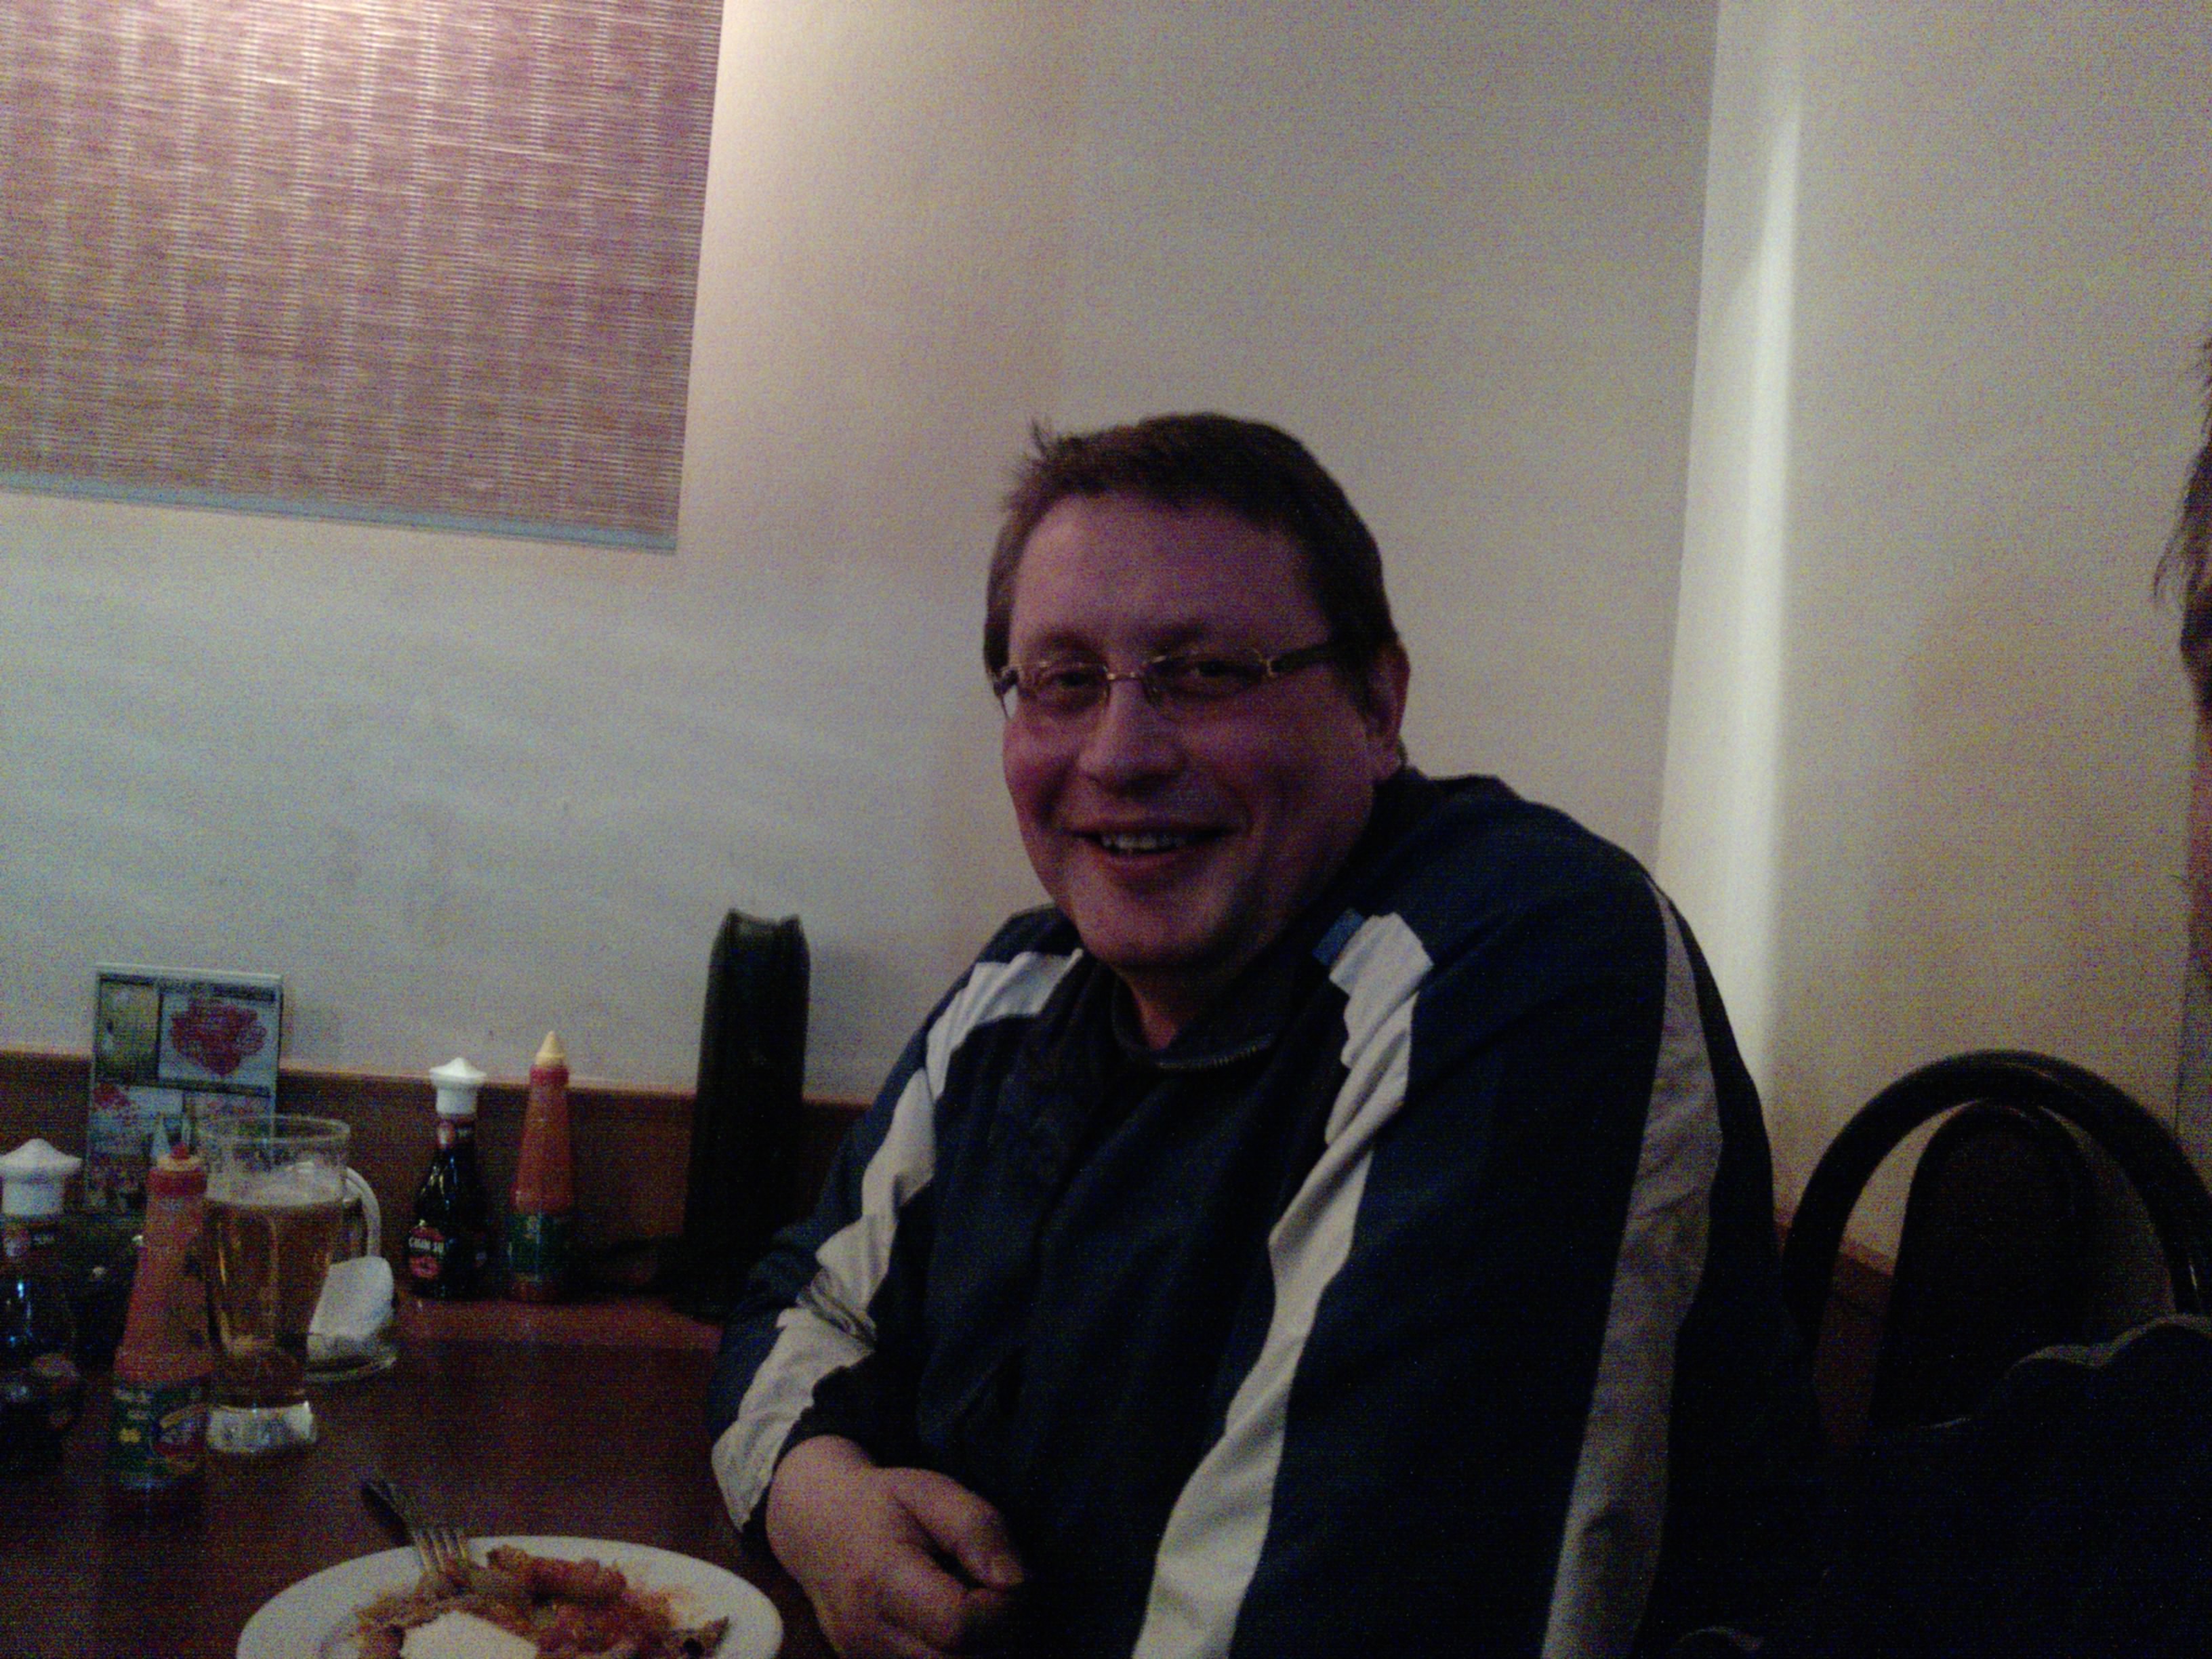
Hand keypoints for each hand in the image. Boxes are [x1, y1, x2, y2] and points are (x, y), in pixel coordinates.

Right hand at [765, 1435, 1026, 1657]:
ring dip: (979, 1651)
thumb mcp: (933, 1492)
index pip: (959, 1626)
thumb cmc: (881, 1503)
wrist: (816, 1527)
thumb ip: (979, 1530)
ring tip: (978, 1611)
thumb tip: (1018, 1582)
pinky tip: (955, 1629)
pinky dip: (955, 1657)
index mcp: (880, 1581)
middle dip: (998, 1637)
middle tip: (999, 1597)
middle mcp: (867, 1634)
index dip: (1002, 1609)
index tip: (1007, 1579)